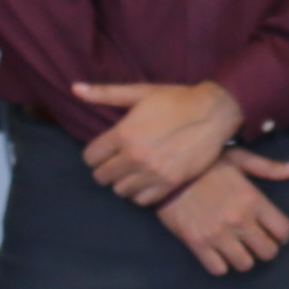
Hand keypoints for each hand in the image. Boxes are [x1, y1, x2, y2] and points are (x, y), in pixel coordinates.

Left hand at [72, 79, 245, 207]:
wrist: (214, 113)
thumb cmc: (176, 100)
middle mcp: (135, 157)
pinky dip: (141, 192)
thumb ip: (105, 93)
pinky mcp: (170, 183)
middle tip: (118, 160)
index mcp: (124, 133)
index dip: (95, 154)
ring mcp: (153, 173)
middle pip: (102, 177)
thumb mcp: (139, 92)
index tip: (104, 150)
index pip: (90, 157)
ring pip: (120, 191)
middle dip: (106, 168)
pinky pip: (142, 200)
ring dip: (123, 181)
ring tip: (133, 170)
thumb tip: (74, 88)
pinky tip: (147, 179)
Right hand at [161, 159, 288, 275]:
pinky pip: (219, 269)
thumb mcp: (239, 159)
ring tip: (236, 247)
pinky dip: (221, 264)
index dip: (281, 234)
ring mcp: (218, 234)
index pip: (283, 231)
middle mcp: (239, 220)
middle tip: (255, 241)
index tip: (274, 232)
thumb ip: (268, 168)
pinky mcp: (197, 243)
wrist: (167, 172)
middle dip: (264, 248)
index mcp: (253, 199)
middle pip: (267, 252)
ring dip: (243, 257)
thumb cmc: (206, 164)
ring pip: (245, 264)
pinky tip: (218, 252)